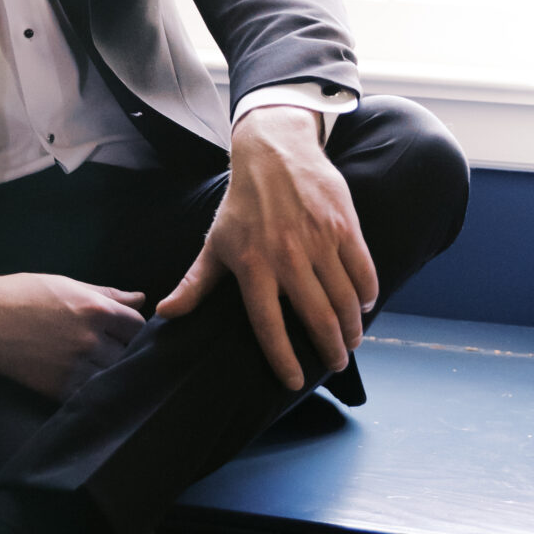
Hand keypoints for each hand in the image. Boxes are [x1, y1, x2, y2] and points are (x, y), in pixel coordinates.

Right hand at [0, 266, 146, 401]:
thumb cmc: (24, 294)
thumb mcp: (68, 284)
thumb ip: (108, 294)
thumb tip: (140, 299)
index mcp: (95, 309)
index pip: (138, 326)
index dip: (134, 329)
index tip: (126, 332)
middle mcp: (90, 340)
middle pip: (130, 354)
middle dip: (126, 351)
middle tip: (115, 350)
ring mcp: (75, 367)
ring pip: (113, 377)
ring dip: (112, 372)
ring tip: (103, 367)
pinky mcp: (58, 388)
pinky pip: (90, 394)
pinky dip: (93, 389)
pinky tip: (87, 381)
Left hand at [154, 106, 376, 394]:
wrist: (274, 152)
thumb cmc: (242, 204)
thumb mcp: (215, 242)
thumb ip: (196, 282)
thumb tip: (166, 313)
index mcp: (253, 266)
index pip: (269, 325)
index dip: (283, 358)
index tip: (295, 381)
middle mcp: (287, 257)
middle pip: (316, 318)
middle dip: (331, 349)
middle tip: (337, 363)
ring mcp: (319, 240)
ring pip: (343, 298)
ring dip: (351, 327)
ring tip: (351, 341)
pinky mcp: (343, 225)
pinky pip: (362, 269)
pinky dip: (367, 292)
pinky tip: (365, 305)